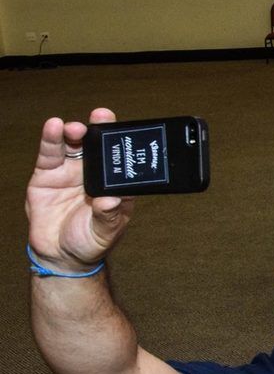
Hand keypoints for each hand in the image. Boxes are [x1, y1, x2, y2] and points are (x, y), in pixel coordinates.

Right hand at [27, 109, 133, 273]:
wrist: (60, 256)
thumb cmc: (89, 242)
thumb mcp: (104, 232)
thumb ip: (108, 217)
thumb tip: (111, 201)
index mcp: (115, 184)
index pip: (122, 159)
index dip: (124, 142)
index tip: (126, 130)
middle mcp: (94, 173)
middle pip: (98, 145)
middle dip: (100, 128)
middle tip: (101, 116)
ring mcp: (71, 171)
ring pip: (74, 144)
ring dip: (75, 131)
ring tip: (75, 127)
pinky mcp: (47, 174)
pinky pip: (50, 153)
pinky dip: (51, 138)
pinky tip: (53, 126)